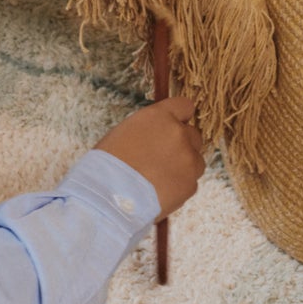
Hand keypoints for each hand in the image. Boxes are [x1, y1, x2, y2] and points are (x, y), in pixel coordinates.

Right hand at [94, 97, 204, 217]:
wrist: (108, 196)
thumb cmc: (107, 165)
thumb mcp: (125, 132)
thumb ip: (150, 130)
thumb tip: (159, 135)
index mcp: (160, 116)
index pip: (185, 107)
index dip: (180, 119)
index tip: (175, 128)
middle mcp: (178, 134)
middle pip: (193, 136)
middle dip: (182, 146)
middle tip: (162, 160)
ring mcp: (188, 160)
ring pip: (195, 161)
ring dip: (183, 168)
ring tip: (159, 180)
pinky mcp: (191, 184)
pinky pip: (190, 183)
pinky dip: (178, 188)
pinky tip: (159, 192)